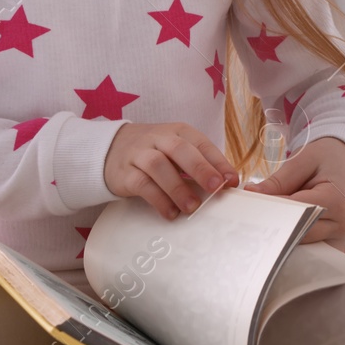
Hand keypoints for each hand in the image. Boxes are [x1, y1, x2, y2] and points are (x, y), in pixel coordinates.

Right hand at [103, 121, 240, 220]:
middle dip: (200, 169)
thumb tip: (226, 184)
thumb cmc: (155, 152)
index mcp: (178, 132)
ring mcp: (139, 154)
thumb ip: (198, 163)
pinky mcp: (124, 173)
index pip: (201, 144)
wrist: (112, 149)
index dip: (218, 162)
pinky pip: (141, 184)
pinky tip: (170, 212)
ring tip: (191, 207)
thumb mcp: (177, 151)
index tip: (232, 180)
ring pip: (158, 166)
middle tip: (215, 188)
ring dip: (177, 187)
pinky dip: (158, 199)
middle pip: (180, 150)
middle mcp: (158, 138)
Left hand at [244, 136, 344, 242]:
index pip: (297, 211)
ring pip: (301, 246)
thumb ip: (278, 180)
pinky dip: (290, 243)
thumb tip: (251, 194)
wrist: (344, 163)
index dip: (272, 210)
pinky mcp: (330, 243)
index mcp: (335, 200)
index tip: (248, 208)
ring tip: (259, 226)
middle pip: (299, 234)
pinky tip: (274, 235)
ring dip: (280, 237)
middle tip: (247, 221)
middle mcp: (340, 224)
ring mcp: (337, 237)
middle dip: (273, 226)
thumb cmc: (324, 159)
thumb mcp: (302, 161)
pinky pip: (308, 250)